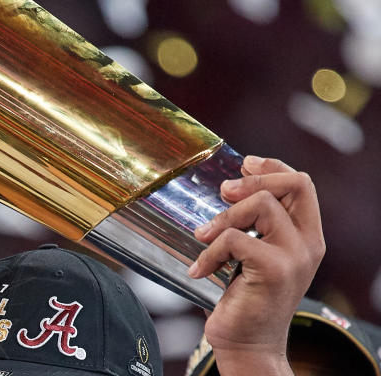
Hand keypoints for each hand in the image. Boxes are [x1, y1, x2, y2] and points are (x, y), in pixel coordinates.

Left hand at [188, 156, 324, 373]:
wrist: (247, 343)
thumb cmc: (243, 297)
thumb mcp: (253, 253)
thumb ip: (251, 224)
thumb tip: (227, 186)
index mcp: (305, 236)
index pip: (302, 184)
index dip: (272, 166)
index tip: (244, 164)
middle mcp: (308, 244)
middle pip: (293, 184)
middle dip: (252, 180)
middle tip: (222, 193)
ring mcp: (295, 256)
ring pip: (260, 204)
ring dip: (223, 217)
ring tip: (203, 237)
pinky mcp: (275, 270)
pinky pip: (234, 238)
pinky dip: (209, 251)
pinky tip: (199, 269)